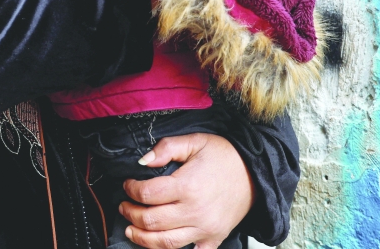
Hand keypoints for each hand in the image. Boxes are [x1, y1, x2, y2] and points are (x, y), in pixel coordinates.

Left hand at [119, 133, 253, 248]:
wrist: (255, 172)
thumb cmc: (225, 156)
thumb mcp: (195, 141)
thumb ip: (166, 148)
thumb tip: (142, 161)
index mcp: (188, 185)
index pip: (148, 193)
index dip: (131, 189)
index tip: (127, 185)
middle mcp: (195, 211)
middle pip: (152, 220)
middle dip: (131, 214)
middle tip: (124, 206)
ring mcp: (205, 229)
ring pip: (165, 242)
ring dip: (142, 238)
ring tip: (131, 229)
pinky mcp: (213, 239)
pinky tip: (158, 246)